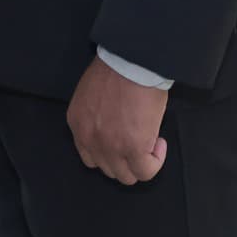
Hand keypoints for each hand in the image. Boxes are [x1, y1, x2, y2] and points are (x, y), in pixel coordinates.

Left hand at [66, 55, 168, 184]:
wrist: (132, 61)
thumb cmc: (117, 68)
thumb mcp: (93, 93)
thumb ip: (97, 116)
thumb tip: (114, 126)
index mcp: (77, 123)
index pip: (89, 156)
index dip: (110, 152)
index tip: (124, 141)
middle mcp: (89, 139)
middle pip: (108, 169)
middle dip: (126, 159)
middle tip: (140, 141)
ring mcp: (110, 146)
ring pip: (126, 176)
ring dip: (140, 163)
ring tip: (151, 142)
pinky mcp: (133, 148)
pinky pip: (145, 171)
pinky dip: (156, 161)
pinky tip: (159, 143)